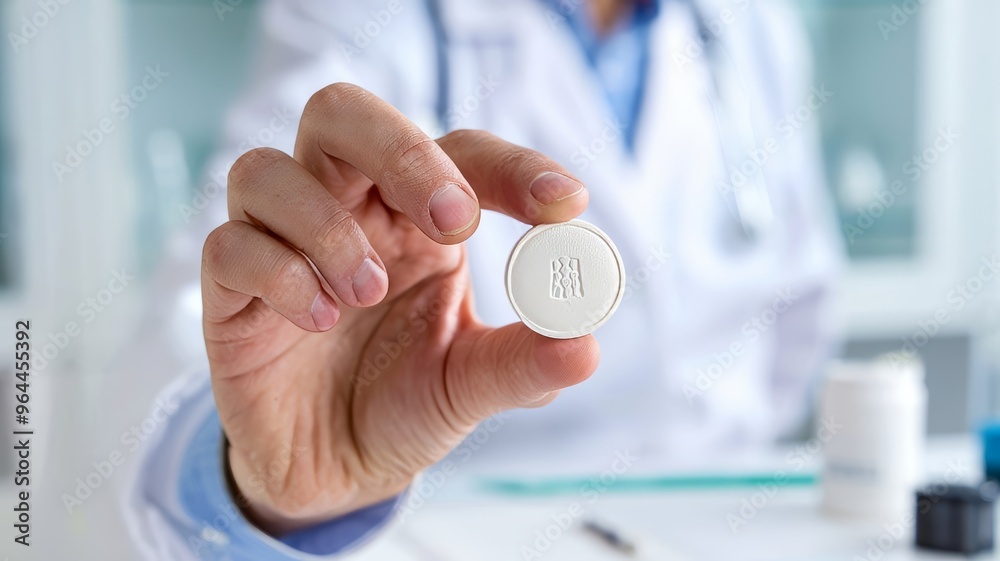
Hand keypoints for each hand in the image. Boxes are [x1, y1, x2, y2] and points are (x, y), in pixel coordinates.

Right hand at [201, 83, 599, 534]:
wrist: (334, 471)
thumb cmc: (404, 404)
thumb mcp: (472, 385)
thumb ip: (524, 361)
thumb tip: (584, 344)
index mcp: (417, 218)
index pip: (461, 152)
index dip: (513, 167)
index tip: (564, 206)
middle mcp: (347, 211)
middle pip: (343, 114)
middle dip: (402, 153)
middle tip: (454, 222)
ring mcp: (281, 244)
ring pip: (268, 171)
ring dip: (328, 227)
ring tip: (367, 293)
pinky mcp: (230, 293)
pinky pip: (229, 247)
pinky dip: (279, 275)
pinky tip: (319, 322)